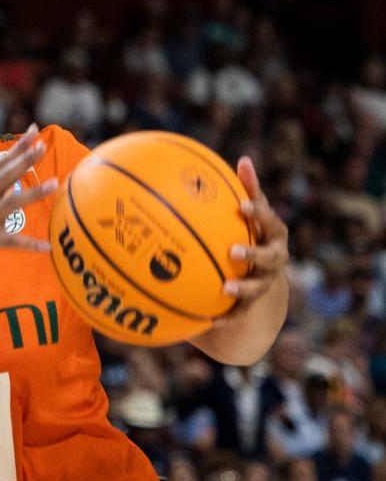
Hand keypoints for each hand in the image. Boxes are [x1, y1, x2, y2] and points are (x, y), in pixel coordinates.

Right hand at [0, 125, 57, 276]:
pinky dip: (32, 245)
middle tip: (42, 145)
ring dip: (35, 192)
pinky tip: (48, 247)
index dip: (18, 147)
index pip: (1, 163)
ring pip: (14, 203)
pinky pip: (14, 242)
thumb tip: (10, 183)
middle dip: (25, 160)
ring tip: (53, 183)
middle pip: (7, 176)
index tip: (34, 131)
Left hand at [216, 156, 289, 322]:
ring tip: (224, 289)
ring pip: (257, 288)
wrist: (261, 272)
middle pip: (270, 258)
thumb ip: (247, 189)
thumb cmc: (251, 232)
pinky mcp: (252, 305)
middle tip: (233, 251)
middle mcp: (274, 260)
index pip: (270, 222)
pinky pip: (239, 313)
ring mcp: (265, 283)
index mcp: (273, 235)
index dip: (259, 214)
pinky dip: (226, 317)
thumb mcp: (250, 214)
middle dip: (254, 254)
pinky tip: (207, 321)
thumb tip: (244, 159)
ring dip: (242, 289)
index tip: (242, 206)